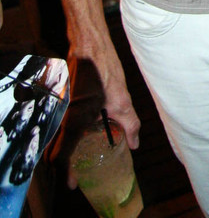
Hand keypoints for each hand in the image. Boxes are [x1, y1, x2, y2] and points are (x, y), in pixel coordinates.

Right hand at [60, 52, 140, 186]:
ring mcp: (59, 108)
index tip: (74, 183)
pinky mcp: (61, 99)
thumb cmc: (104, 69)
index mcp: (73, 122)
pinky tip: (85, 130)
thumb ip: (129, 125)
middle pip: (55, 149)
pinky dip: (67, 134)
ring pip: (57, 136)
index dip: (65, 173)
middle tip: (79, 172)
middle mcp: (61, 117)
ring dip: (66, 149)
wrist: (89, 44)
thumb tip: (134, 144)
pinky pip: (60, 123)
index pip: (60, 157)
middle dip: (65, 164)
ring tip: (83, 154)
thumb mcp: (122, 100)